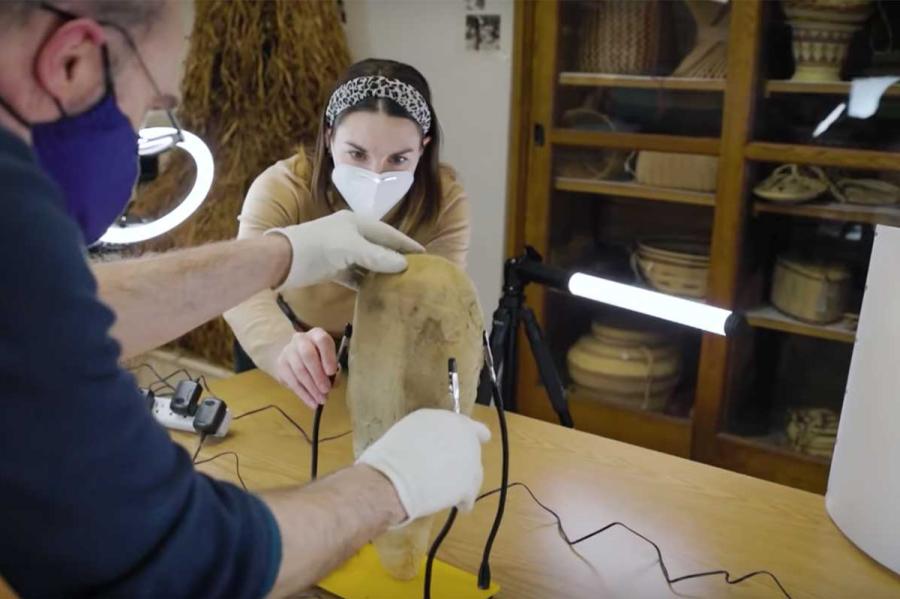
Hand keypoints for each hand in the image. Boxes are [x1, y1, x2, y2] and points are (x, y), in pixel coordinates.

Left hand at [267, 210, 424, 289]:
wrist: (281, 260)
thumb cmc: (316, 248)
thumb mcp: (350, 249)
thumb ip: (377, 256)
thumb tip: (403, 264)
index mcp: (356, 223)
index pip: (388, 233)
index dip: (406, 243)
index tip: (425, 254)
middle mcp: (350, 235)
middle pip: (379, 247)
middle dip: (396, 258)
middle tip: (416, 272)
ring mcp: (340, 252)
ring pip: (368, 263)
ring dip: (381, 272)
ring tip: (400, 284)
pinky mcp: (332, 268)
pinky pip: (355, 275)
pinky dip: (366, 283)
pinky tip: (377, 292)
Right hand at [274, 329, 336, 408]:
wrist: (293, 354)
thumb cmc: (318, 358)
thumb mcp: (328, 359)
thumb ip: (333, 369)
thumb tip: (332, 383)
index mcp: (316, 335)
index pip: (322, 340)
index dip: (328, 356)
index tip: (332, 372)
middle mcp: (301, 340)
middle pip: (308, 355)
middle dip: (318, 375)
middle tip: (326, 390)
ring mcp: (288, 352)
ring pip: (299, 371)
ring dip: (311, 388)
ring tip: (321, 400)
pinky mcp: (281, 365)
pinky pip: (292, 382)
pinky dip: (304, 395)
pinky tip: (312, 403)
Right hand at [357, 409, 490, 522]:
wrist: (395, 476)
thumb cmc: (394, 451)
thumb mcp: (413, 429)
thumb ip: (432, 434)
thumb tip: (433, 444)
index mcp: (452, 421)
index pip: (476, 429)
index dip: (474, 437)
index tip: (471, 445)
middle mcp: (466, 439)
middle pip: (472, 453)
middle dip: (461, 462)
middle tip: (442, 471)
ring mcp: (470, 462)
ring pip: (474, 476)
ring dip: (462, 483)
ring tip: (442, 491)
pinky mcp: (468, 486)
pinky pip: (468, 497)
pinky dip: (461, 502)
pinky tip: (452, 505)